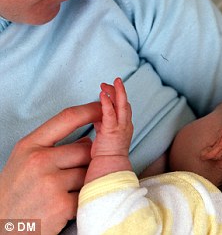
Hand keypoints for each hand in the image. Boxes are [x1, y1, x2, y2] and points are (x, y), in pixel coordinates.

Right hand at [0, 102, 100, 234]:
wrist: (1, 226)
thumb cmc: (15, 189)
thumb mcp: (24, 158)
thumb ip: (51, 145)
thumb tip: (87, 141)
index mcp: (30, 144)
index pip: (67, 118)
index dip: (89, 110)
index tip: (102, 108)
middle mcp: (39, 160)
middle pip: (84, 148)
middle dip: (85, 159)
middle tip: (69, 172)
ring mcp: (51, 182)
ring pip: (88, 171)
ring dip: (83, 180)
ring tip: (64, 189)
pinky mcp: (61, 205)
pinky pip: (86, 192)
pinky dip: (80, 198)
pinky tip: (64, 204)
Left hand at [92, 78, 132, 157]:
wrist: (109, 170)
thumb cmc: (107, 157)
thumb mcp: (105, 137)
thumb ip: (103, 125)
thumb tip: (97, 117)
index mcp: (123, 127)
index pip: (123, 108)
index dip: (117, 98)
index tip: (108, 90)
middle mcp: (125, 126)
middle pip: (125, 104)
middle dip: (120, 91)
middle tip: (116, 80)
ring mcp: (120, 128)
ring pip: (122, 106)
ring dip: (117, 92)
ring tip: (113, 82)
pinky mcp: (112, 132)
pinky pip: (110, 114)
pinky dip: (107, 103)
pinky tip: (102, 95)